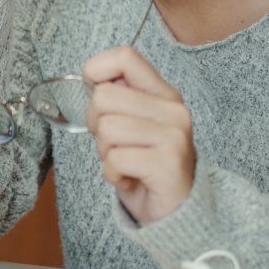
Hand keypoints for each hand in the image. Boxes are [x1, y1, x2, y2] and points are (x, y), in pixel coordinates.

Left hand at [83, 47, 195, 224]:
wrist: (175, 212)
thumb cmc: (144, 165)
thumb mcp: (130, 124)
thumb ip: (116, 99)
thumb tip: (92, 80)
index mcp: (162, 94)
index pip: (124, 56)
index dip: (96, 72)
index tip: (96, 97)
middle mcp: (173, 110)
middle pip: (104, 96)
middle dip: (96, 125)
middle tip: (114, 145)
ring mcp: (173, 136)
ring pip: (107, 129)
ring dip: (105, 153)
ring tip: (124, 163)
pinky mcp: (167, 164)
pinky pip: (115, 159)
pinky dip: (112, 174)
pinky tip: (129, 179)